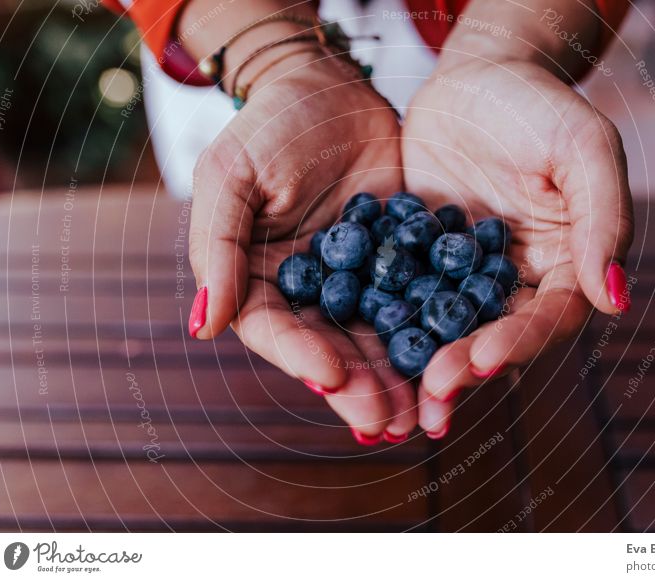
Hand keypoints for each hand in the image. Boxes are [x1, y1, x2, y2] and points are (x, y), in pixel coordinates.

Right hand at [188, 56, 417, 442]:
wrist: (331, 87)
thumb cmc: (270, 125)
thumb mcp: (231, 175)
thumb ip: (218, 249)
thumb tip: (202, 325)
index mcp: (257, 279)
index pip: (274, 329)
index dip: (299, 357)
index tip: (331, 377)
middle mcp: (308, 290)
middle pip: (329, 348)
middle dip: (358, 386)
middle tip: (387, 423)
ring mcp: (357, 280)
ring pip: (376, 337)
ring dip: (397, 377)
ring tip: (422, 414)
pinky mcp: (399, 263)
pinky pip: (416, 302)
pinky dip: (432, 333)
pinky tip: (451, 360)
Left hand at [402, 58, 633, 432]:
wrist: (474, 79)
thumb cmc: (538, 105)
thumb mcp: (582, 148)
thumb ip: (603, 218)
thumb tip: (616, 300)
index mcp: (563, 267)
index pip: (548, 317)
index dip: (519, 341)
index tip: (484, 358)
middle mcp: (513, 283)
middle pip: (493, 338)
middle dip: (463, 367)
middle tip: (432, 391)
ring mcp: (461, 278)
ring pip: (443, 331)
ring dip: (421, 365)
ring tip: (394, 397)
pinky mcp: (417, 263)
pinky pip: (400, 298)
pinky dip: (382, 326)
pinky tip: (355, 349)